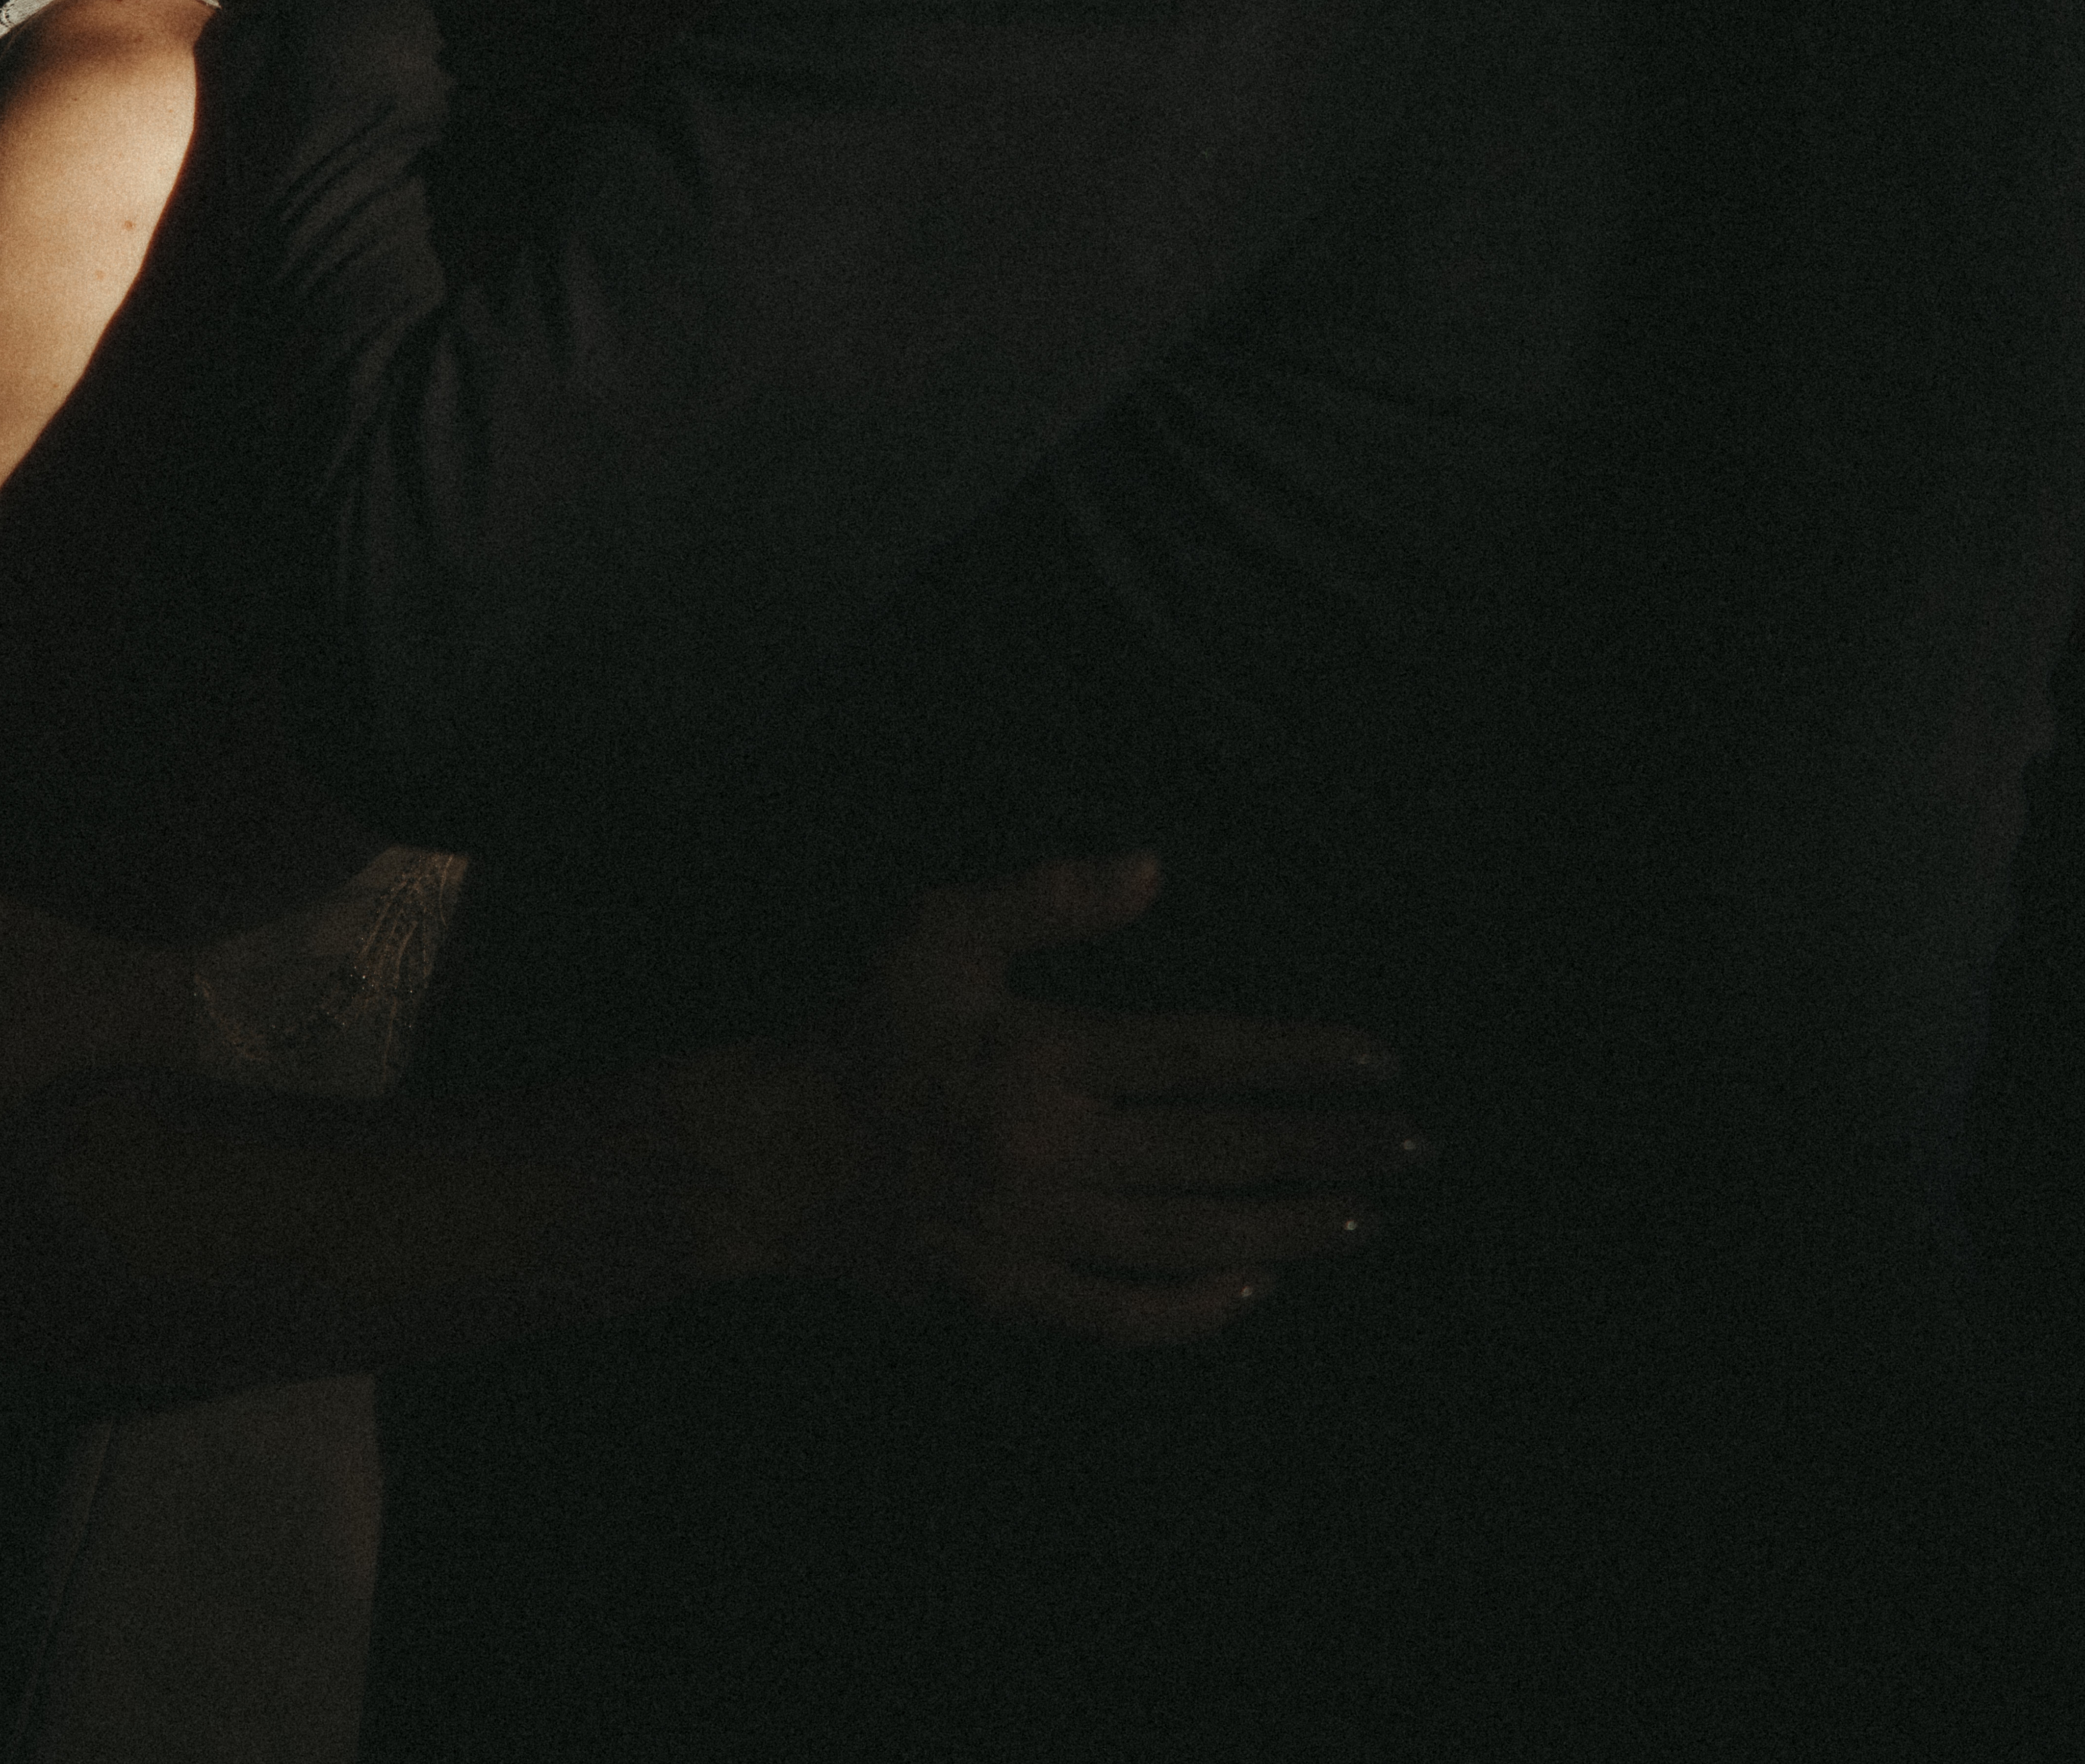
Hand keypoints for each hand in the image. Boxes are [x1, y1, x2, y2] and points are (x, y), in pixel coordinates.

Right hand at [831, 853, 1425, 1345]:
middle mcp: (1048, 1152)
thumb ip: (1046, 897)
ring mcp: (1031, 1236)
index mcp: (1039, 1059)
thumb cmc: (864, 1028)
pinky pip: (1119, 1318)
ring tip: (1363, 1221)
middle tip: (1413, 1148)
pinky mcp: (1008, 1297)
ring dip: (1284, 1231)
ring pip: (1185, 1243)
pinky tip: (1252, 1290)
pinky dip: (1192, 1312)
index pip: (1197, 1056)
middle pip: (1213, 1154)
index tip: (1378, 1061)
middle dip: (1322, 1150)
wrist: (772, 1153)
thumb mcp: (938, 929)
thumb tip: (1154, 867)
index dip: (1293, 1057)